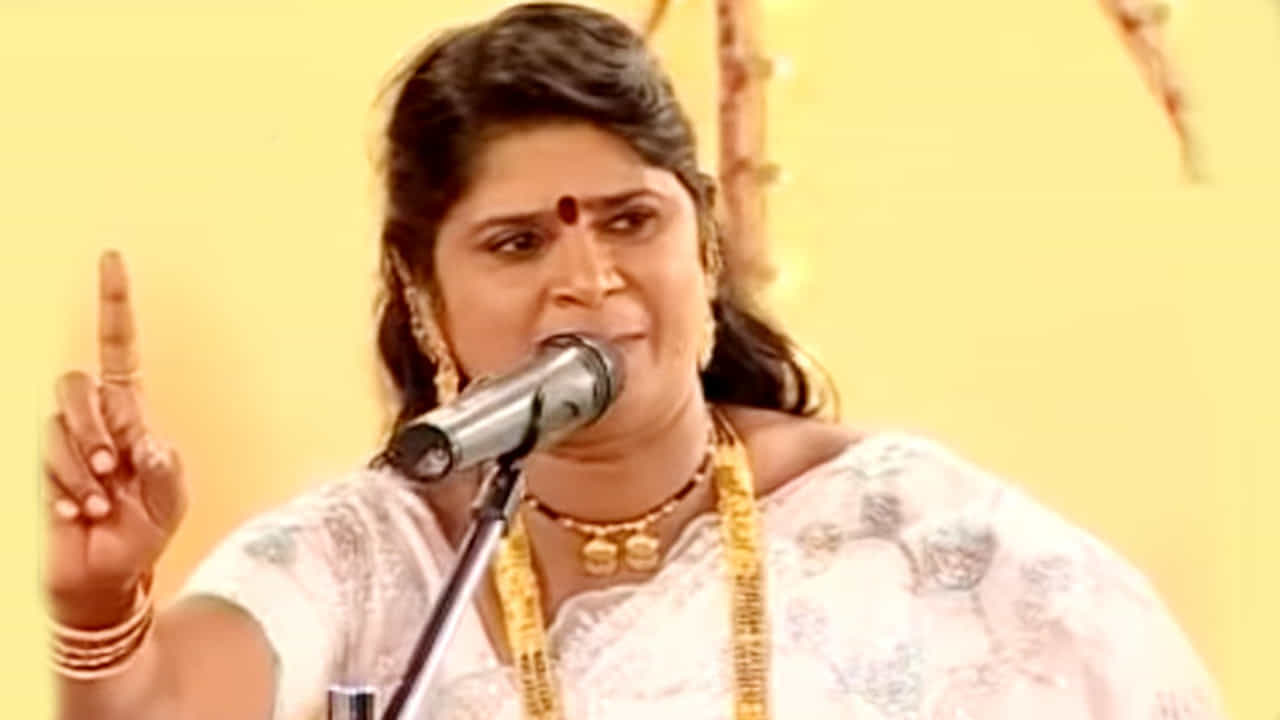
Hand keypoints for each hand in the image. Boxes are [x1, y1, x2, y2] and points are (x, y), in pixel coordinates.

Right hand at [43, 251, 187, 627]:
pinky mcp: (42, 470)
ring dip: (82, 467)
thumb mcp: (170, 504)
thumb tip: (144, 442)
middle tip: (111, 470)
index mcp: (132, 416)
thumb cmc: (142, 535)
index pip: (118, 351)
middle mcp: (94, 421)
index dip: (113, 306)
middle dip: (91, 425)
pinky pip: (46, 462)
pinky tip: (80, 515)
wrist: (105, 579)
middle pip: (76, 383)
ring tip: (100, 503)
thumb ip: (164, 472)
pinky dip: (68, 492)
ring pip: (57, 422)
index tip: (110, 259)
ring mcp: (64, 445)